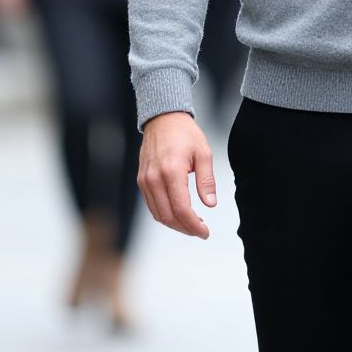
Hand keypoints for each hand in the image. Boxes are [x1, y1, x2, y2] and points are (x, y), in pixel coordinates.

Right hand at [138, 111, 216, 238]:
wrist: (163, 119)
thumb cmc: (185, 133)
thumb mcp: (203, 153)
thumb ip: (207, 180)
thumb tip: (210, 204)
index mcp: (171, 171)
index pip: (181, 209)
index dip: (194, 225)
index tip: (205, 232)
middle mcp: (154, 178)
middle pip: (168, 216)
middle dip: (185, 229)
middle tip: (201, 231)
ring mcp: (145, 181)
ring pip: (158, 214)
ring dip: (175, 224)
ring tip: (192, 224)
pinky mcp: (141, 181)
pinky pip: (151, 205)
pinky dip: (164, 214)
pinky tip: (178, 213)